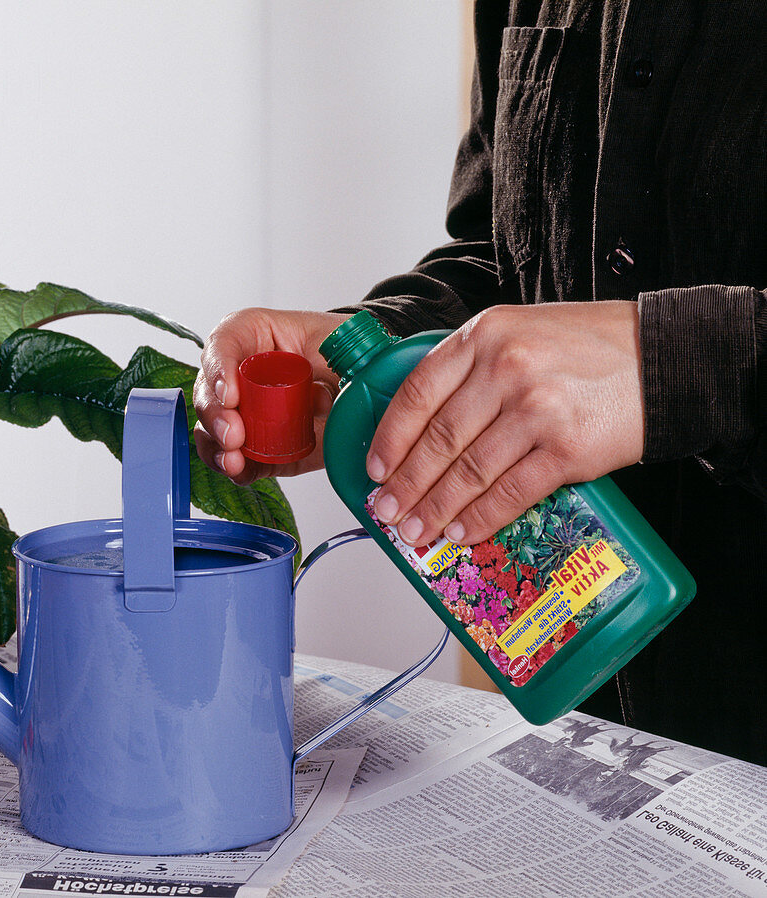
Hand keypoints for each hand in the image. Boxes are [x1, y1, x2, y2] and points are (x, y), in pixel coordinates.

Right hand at [194, 308, 350, 483]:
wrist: (363, 389)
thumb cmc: (347, 356)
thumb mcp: (341, 347)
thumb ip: (333, 362)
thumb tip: (321, 398)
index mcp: (255, 335)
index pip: (224, 344)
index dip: (219, 368)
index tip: (231, 394)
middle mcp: (240, 373)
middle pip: (208, 389)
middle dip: (215, 415)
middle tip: (233, 434)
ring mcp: (244, 410)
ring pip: (209, 425)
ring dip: (216, 444)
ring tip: (234, 459)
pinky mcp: (254, 443)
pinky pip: (230, 456)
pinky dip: (231, 466)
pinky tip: (239, 470)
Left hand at [367, 301, 644, 545]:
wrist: (666, 357)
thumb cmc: (589, 347)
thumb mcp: (519, 332)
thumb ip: (473, 367)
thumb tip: (424, 427)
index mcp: (484, 335)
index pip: (418, 392)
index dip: (390, 438)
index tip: (375, 468)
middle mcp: (506, 368)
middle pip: (438, 439)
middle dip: (407, 484)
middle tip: (387, 511)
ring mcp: (537, 409)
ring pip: (469, 471)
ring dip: (436, 508)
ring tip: (417, 531)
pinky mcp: (568, 449)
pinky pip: (511, 492)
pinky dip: (482, 518)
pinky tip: (462, 532)